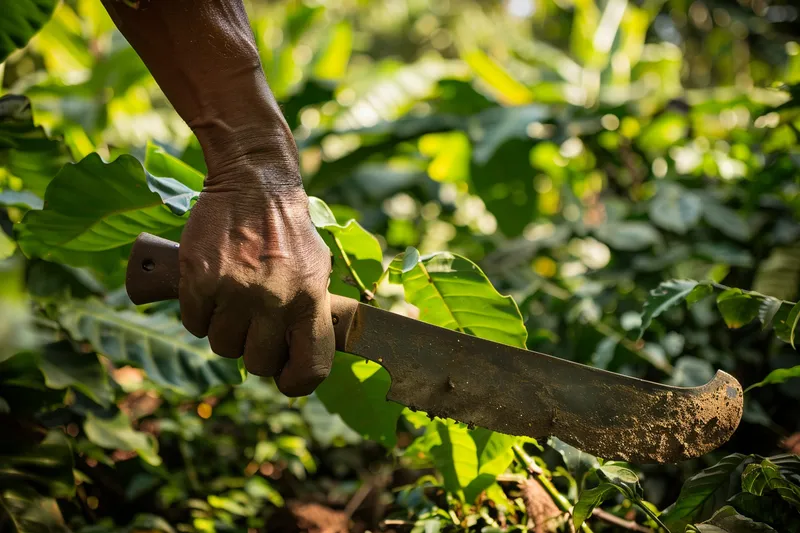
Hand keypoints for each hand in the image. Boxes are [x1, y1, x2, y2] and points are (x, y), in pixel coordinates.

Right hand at [177, 160, 333, 396]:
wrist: (255, 185)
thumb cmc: (289, 232)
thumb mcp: (317, 270)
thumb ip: (311, 313)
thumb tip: (302, 355)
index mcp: (309, 300)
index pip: (311, 367)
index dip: (296, 381)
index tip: (285, 376)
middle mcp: (274, 300)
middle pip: (257, 363)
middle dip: (253, 350)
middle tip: (253, 325)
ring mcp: (235, 291)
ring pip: (222, 346)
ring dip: (225, 330)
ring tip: (233, 299)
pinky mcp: (200, 280)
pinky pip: (194, 324)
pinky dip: (199, 312)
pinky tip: (212, 289)